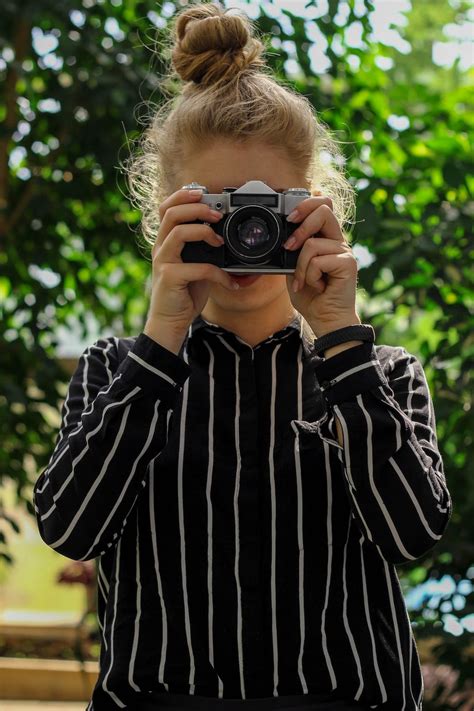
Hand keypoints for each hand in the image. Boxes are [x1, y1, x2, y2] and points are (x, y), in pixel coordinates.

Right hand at [145, 188, 239, 346]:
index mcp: (166, 241)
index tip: (203, 192)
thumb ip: (208, 252)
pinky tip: (230, 282)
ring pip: (178, 233)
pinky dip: (218, 273)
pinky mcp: (169, 278)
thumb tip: (231, 240)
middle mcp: (161, 248)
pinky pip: (197, 267)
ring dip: (203, 231)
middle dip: (197, 208)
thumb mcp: (198, 267)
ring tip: (220, 241)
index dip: (182, 195)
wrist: (170, 322)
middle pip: (170, 213)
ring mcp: (163, 262)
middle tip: (218, 214)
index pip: (166, 208)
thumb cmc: (184, 294)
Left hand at [284, 191, 359, 335]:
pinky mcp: (348, 263)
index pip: (323, 205)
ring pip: (312, 243)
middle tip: (289, 246)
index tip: (288, 218)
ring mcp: (344, 251)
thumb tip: (284, 234)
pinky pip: (318, 261)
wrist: (325, 320)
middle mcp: (337, 241)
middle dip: (301, 224)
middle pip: (325, 209)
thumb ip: (292, 250)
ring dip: (300, 266)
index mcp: (326, 238)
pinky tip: (317, 286)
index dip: (306, 204)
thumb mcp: (294, 269)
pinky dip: (309, 276)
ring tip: (304, 282)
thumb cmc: (311, 297)